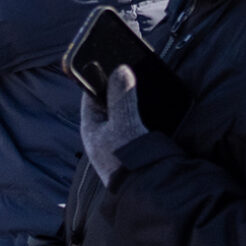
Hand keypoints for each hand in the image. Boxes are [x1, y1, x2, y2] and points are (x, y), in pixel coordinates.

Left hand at [80, 65, 148, 185]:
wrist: (148, 192)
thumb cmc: (127, 161)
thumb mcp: (123, 126)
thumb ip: (121, 97)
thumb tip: (120, 69)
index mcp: (91, 126)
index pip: (90, 92)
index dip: (98, 73)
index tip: (108, 54)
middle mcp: (103, 131)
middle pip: (109, 98)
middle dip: (119, 81)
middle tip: (131, 59)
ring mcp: (119, 137)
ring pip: (125, 107)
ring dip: (133, 93)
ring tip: (145, 74)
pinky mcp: (135, 142)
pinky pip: (138, 117)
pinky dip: (144, 106)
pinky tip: (154, 96)